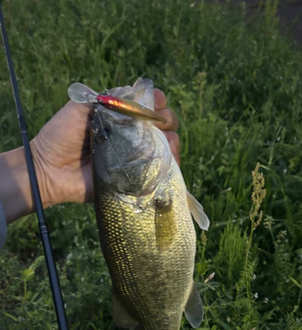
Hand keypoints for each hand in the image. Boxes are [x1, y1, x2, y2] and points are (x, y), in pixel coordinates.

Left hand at [31, 89, 179, 207]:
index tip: (154, 102)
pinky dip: (171, 165)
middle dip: (167, 120)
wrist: (50, 170)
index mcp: (121, 116)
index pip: (148, 104)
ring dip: (171, 141)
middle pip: (163, 124)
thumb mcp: (80, 108)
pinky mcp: (135, 179)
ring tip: (165, 144)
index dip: (156, 100)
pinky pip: (160, 173)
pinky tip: (168, 160)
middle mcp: (131, 136)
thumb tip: (136, 93)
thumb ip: (107, 98)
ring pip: (167, 147)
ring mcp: (135, 158)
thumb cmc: (61, 136)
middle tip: (157, 126)